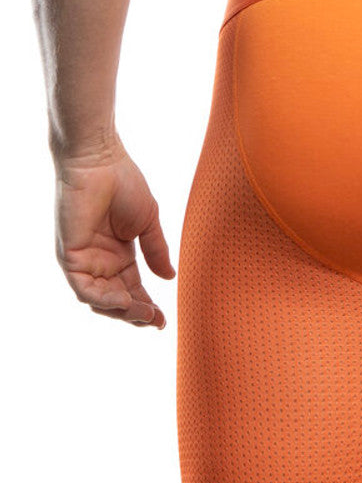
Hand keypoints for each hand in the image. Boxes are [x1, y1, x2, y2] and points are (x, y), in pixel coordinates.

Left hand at [54, 135, 175, 327]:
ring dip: (122, 311)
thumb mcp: (148, 222)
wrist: (101, 161)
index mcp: (118, 255)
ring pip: (99, 300)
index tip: (164, 319)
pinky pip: (84, 288)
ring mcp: (84, 260)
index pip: (132, 289)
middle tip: (155, 321)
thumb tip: (170, 277)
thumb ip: (156, 250)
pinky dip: (103, 299)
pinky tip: (124, 301)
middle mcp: (100, 262)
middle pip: (116, 300)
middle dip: (135, 314)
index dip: (147, 306)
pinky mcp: (70, 256)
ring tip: (144, 313)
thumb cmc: (124, 183)